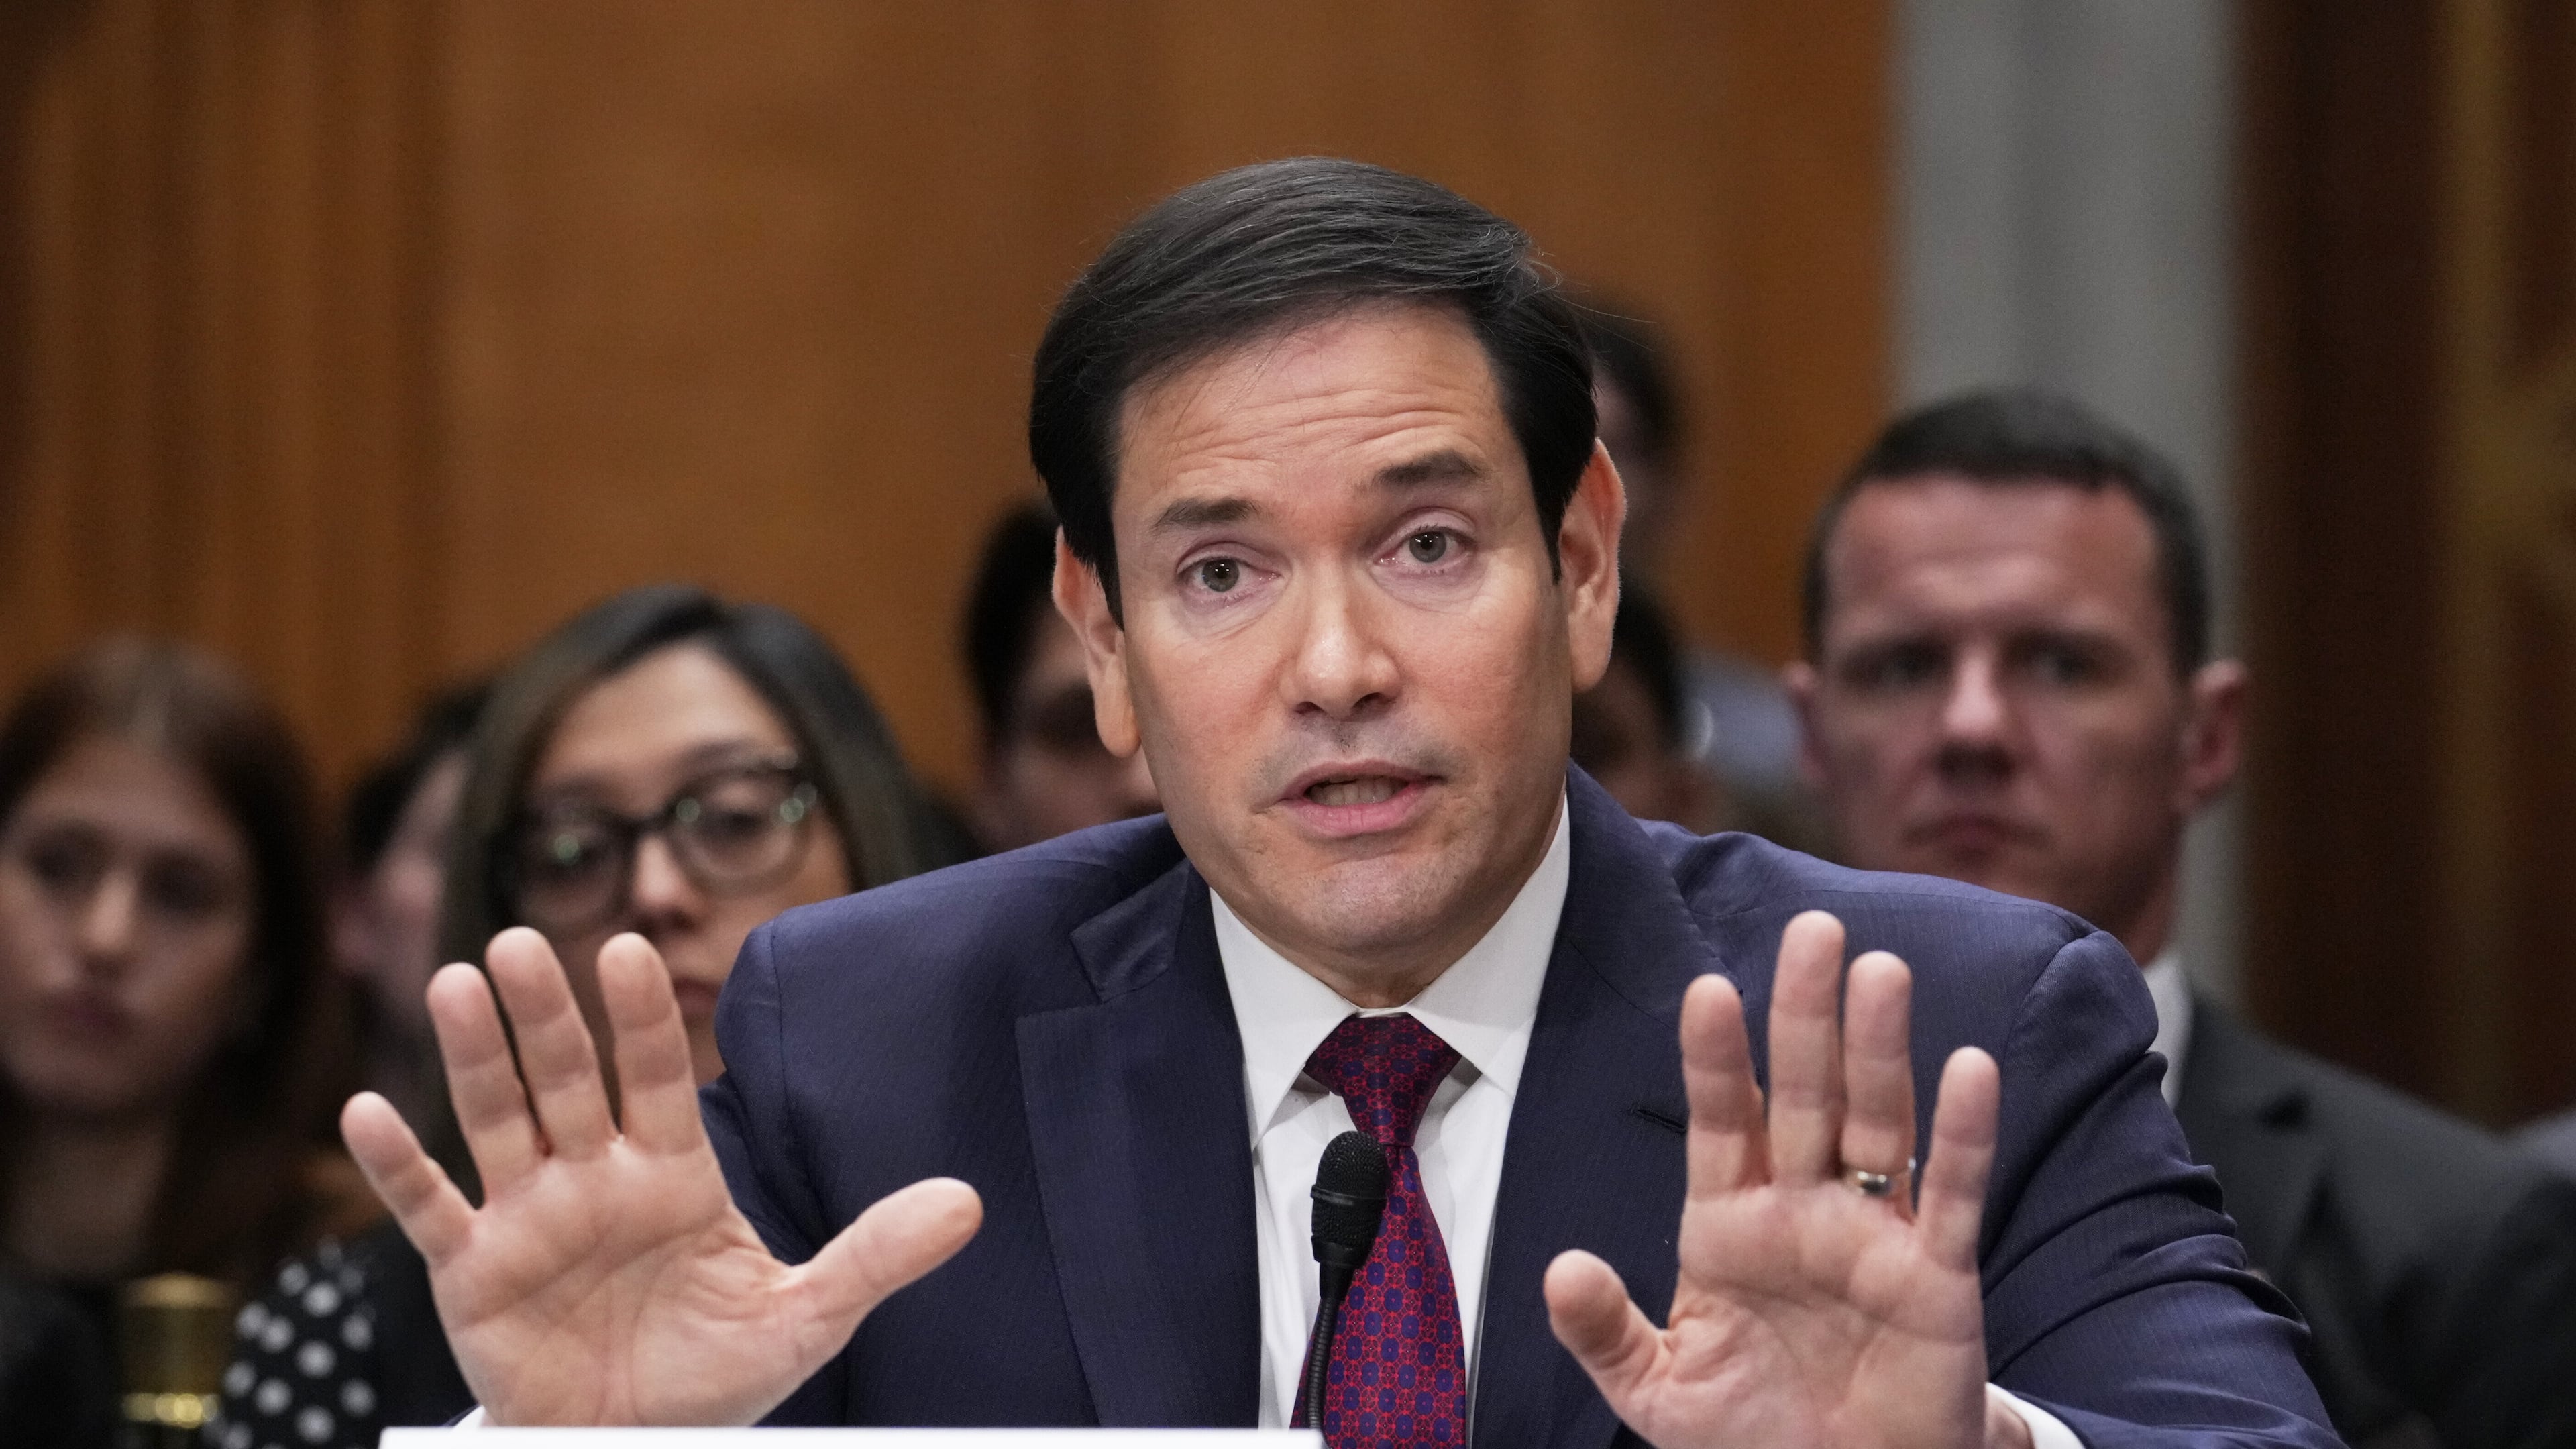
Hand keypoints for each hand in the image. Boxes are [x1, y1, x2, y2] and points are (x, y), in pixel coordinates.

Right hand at [340, 928, 981, 1424]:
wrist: (639, 1445)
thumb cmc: (716, 1373)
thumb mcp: (805, 1318)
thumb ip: (875, 1254)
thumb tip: (970, 1203)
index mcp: (673, 1174)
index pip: (657, 1077)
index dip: (643, 1018)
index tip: (631, 949)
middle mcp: (595, 1178)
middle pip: (568, 1079)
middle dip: (547, 1015)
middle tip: (526, 940)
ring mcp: (529, 1220)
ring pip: (497, 1121)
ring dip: (473, 1055)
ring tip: (455, 981)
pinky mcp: (473, 1275)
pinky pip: (429, 1210)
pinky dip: (395, 1166)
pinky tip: (362, 1113)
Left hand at [1544, 910, 2005, 1448]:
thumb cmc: (1753, 1436)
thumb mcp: (1661, 1391)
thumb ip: (1608, 1332)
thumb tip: (1560, 1270)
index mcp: (1730, 1224)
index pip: (1720, 1121)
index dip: (1715, 1058)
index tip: (1706, 988)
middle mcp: (1803, 1209)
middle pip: (1802, 1094)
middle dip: (1804, 1015)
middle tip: (1813, 928)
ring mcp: (1872, 1234)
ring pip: (1877, 1122)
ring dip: (1880, 1050)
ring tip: (1881, 972)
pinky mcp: (1937, 1276)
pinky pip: (1951, 1194)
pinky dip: (1964, 1134)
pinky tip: (1971, 1068)